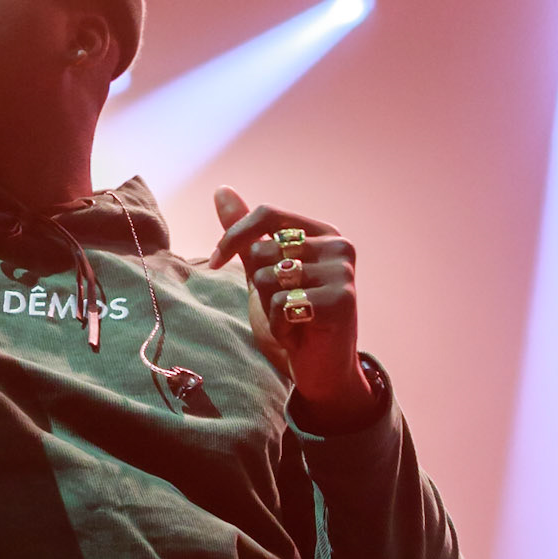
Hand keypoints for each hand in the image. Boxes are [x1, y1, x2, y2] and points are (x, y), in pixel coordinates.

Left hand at [208, 185, 377, 428]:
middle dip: (258, 286)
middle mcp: (339, 246)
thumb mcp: (263, 270)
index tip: (215, 262)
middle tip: (283, 307)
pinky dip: (280, 326)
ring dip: (269, 308)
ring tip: (292, 320)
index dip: (234, 237)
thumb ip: (247, 233)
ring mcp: (342, 273)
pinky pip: (282, 304)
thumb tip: (221, 190)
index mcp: (323, 233)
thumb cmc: (293, 317)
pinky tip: (299, 334)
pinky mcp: (340, 301)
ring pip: (268, 278)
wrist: (320, 368)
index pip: (267, 214)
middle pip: (263, 250)